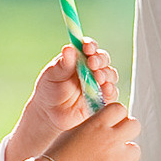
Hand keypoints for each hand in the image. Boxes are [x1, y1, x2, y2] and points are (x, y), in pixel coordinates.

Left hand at [7, 40, 119, 160]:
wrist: (48, 115)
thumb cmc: (48, 91)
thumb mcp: (52, 75)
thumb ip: (62, 64)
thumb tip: (69, 48)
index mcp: (78, 59)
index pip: (89, 47)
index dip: (90, 45)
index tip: (87, 47)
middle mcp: (91, 69)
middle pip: (103, 60)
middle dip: (99, 60)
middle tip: (92, 63)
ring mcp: (98, 84)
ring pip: (110, 75)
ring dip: (106, 74)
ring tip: (98, 77)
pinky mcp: (102, 100)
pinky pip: (111, 94)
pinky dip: (110, 90)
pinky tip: (105, 89)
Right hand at [48, 102, 141, 160]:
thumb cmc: (61, 156)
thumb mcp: (75, 130)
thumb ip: (96, 124)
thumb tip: (112, 123)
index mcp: (98, 124)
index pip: (120, 109)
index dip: (117, 116)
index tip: (113, 123)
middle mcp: (111, 139)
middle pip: (134, 125)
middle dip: (126, 131)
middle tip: (116, 141)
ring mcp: (118, 159)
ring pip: (135, 150)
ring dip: (126, 155)